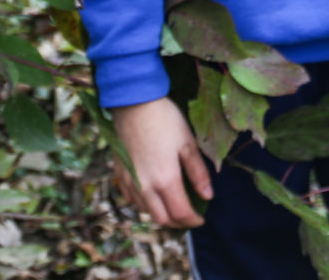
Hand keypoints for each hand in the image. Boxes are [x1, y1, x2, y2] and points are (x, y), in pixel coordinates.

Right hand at [112, 97, 213, 228]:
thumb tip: (208, 196)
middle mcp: (145, 186)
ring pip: (145, 211)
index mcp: (165, 179)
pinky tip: (153, 195)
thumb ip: (198, 173)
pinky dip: (145, 204)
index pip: (180, 213)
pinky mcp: (120, 174)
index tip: (202, 219)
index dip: (193, 220)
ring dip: (161, 215)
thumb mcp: (188, 143)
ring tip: (173, 206)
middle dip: (177, 223)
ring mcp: (130, 182)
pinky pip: (132, 200)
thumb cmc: (165, 120)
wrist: (133, 104)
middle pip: (161, 219)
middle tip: (189, 217)